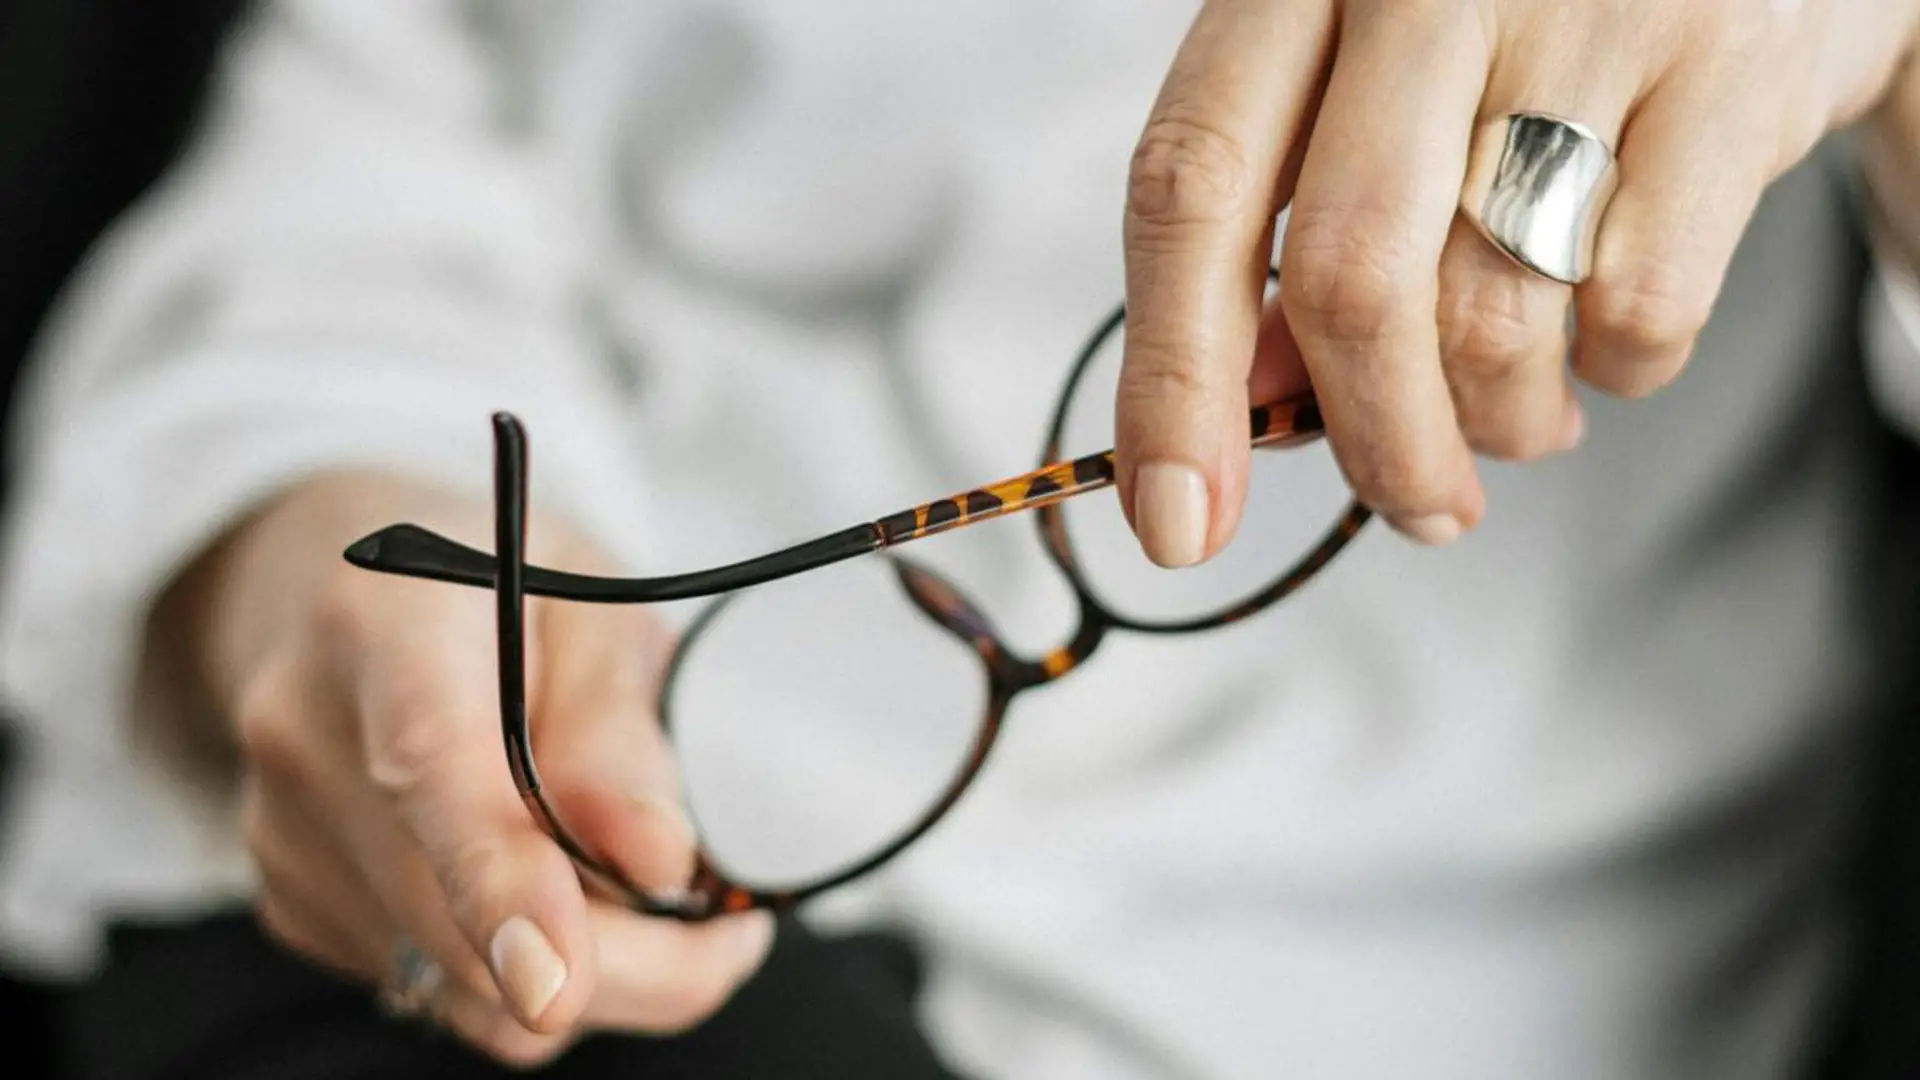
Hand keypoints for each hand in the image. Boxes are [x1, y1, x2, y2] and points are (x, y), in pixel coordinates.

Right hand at [154, 472, 771, 1065]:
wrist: (345, 593)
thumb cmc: (496, 590)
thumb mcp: (596, 607)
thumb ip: (619, 729)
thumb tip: (656, 861)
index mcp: (387, 626)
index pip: (431, 765)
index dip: (496, 882)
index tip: (556, 984)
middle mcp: (308, 738)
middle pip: (460, 921)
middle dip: (626, 962)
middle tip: (728, 931)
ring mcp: (286, 834)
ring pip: (458, 986)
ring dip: (589, 977)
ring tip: (654, 898)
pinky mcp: (294, 901)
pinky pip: (436, 989)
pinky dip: (521, 970)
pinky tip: (553, 891)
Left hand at [1116, 0, 1919, 561]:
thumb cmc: (1524, 31)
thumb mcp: (1377, 96)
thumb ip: (1296, 231)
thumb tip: (1252, 410)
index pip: (1191, 182)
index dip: (1170, 377)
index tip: (1175, 524)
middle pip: (1351, 274)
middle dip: (1374, 443)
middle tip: (1418, 511)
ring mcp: (1585, 9)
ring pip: (1492, 313)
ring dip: (1499, 421)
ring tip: (1525, 414)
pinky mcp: (1731, 66)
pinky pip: (1639, 310)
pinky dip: (1616, 372)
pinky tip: (1609, 342)